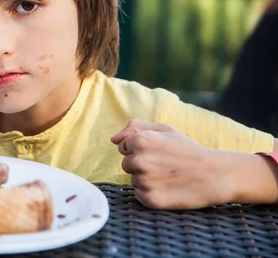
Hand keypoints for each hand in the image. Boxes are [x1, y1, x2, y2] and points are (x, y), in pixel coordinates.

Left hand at [111, 120, 229, 209]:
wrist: (215, 175)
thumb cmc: (188, 150)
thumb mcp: (165, 130)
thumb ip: (136, 128)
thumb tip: (113, 140)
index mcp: (140, 140)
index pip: (123, 147)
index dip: (140, 150)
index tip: (158, 153)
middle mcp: (139, 160)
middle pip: (126, 165)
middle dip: (141, 165)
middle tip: (165, 165)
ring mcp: (144, 180)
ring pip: (133, 180)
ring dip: (146, 179)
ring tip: (168, 177)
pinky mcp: (150, 199)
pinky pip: (138, 195)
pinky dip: (149, 193)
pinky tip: (167, 188)